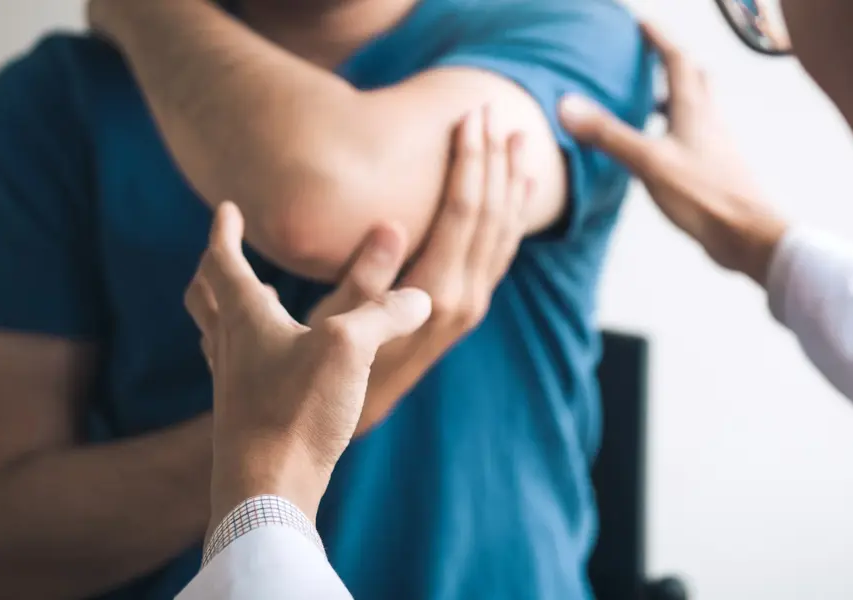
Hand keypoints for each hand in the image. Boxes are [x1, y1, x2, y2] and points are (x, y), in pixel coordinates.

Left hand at [184, 202, 431, 528]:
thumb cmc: (297, 411)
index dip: (224, 233)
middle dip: (214, 269)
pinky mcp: (246, 416)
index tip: (227, 210)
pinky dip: (248, 349)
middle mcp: (231, 346)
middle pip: (205, 297)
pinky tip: (276, 363)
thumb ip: (387, 314)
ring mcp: (233, 384)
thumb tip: (422, 298)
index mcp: (246, 317)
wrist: (267, 490)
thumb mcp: (350, 347)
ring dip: (228, 309)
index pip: (223, 261)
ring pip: (218, 334)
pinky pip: (237, 368)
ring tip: (252, 302)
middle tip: (226, 254)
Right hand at [309, 105, 532, 433]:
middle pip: (490, 214)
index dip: (469, 161)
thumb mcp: (336, 320)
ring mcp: (472, 305)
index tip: (470, 117)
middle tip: (493, 111)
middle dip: (492, 159)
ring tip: (519, 139)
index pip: (462, 212)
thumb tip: (391, 223)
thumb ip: (367, 275)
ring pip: (504, 232)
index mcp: (433, 293)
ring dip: (511, 182)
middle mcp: (463, 299)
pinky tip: (517, 191)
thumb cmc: (333, 362)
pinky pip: (501, 254)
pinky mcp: (471, 308)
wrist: (359, 413)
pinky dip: (513, 217)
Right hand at [557, 22, 787, 284]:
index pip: (676, 60)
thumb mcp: (648, 161)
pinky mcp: (713, 169)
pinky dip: (675, 130)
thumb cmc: (703, 196)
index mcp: (693, 110)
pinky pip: (694, 137)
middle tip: (650, 57)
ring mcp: (713, 146)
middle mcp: (707, 121)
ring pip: (696, 109)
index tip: (640, 25)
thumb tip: (568, 106)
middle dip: (672, 63)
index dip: (658, 40)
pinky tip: (660, 149)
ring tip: (649, 100)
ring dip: (675, 97)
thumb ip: (608, 134)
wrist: (746, 236)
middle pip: (694, 79)